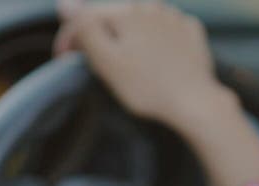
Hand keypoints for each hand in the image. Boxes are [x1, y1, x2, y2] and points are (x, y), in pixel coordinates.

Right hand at [54, 0, 232, 127]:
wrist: (195, 102)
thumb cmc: (147, 86)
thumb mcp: (107, 62)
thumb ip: (86, 30)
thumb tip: (65, 3)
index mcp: (127, 12)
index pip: (88, 17)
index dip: (70, 37)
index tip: (63, 59)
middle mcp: (152, 6)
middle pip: (115, 18)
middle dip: (102, 36)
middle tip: (96, 64)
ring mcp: (175, 18)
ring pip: (141, 21)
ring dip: (129, 36)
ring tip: (128, 63)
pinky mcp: (192, 33)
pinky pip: (166, 29)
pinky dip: (156, 40)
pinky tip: (156, 57)